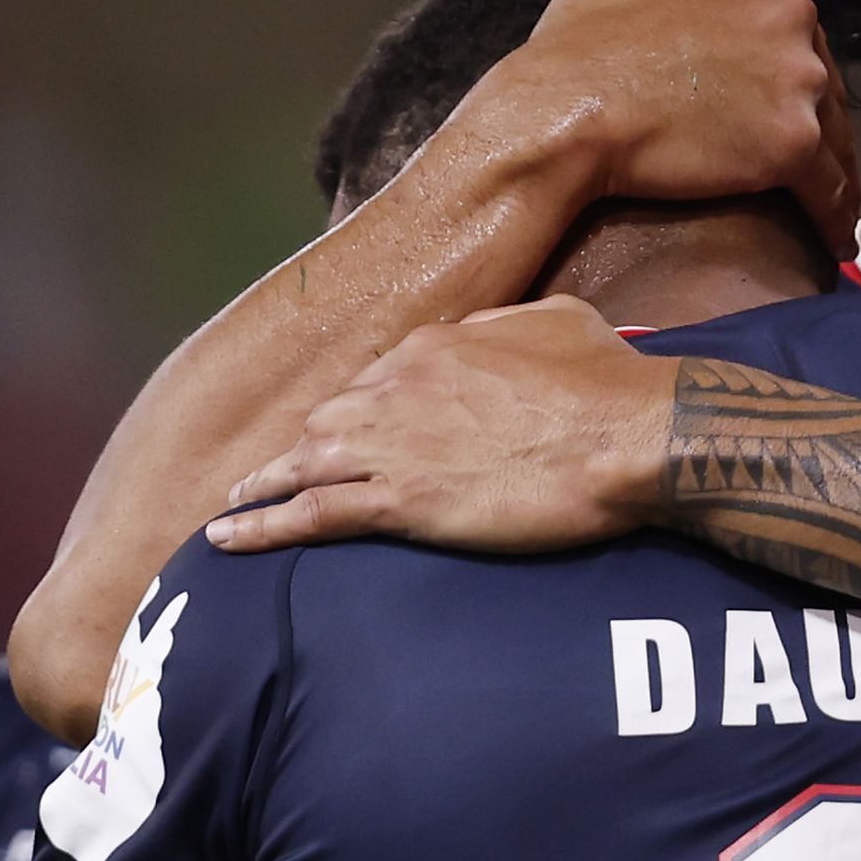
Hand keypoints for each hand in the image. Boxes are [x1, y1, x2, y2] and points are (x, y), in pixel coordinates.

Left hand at [209, 296, 677, 553]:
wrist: (630, 436)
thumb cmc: (609, 382)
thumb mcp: (558, 320)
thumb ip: (506, 326)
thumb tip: (489, 335)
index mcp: (433, 345)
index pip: (374, 379)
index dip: (359, 410)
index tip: (353, 431)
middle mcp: (396, 388)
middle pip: (329, 419)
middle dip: (304, 447)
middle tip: (279, 473)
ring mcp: (393, 445)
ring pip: (304, 463)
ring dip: (264, 486)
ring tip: (233, 507)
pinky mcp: (401, 502)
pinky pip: (311, 514)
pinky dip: (264, 527)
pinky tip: (229, 539)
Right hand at [470, 0, 860, 255]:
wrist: (561, 113)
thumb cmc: (575, 44)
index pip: (793, 27)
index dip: (781, 70)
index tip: (770, 104)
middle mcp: (791, 17)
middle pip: (821, 79)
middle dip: (811, 119)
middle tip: (795, 165)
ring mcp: (797, 80)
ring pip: (833, 135)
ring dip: (830, 171)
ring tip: (822, 208)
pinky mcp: (793, 145)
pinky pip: (829, 189)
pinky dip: (833, 217)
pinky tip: (831, 242)